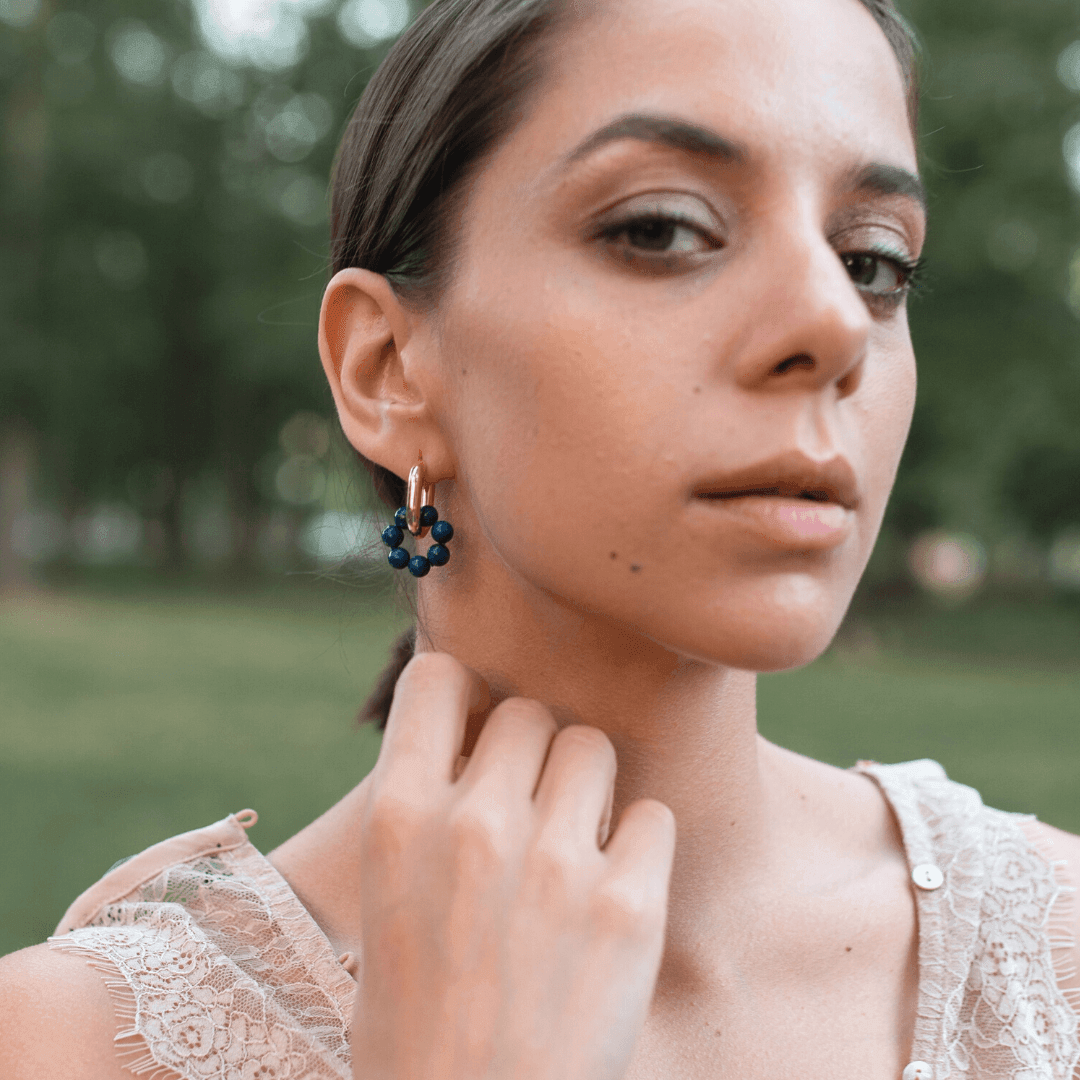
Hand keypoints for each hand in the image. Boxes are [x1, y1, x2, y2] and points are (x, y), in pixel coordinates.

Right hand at [350, 651, 675, 1079]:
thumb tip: (476, 742)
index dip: (460, 696)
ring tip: (573, 847)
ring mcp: (555, 864)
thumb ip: (426, 813)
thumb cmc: (416, 1025)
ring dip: (587, 786)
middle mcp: (475, 825)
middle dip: (531, 751)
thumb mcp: (387, 902)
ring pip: (592, 748)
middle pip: (528, 712)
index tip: (473, 727)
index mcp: (398, 818)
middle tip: (530, 807)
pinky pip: (653, 817)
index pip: (436, 677)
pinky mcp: (629, 908)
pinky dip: (638, 847)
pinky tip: (614, 893)